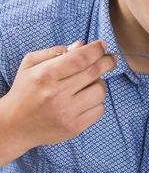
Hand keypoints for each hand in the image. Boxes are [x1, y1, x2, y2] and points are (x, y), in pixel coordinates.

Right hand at [2, 40, 116, 150]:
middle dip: (107, 62)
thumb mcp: (31, 64)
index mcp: (45, 75)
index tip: (103, 45)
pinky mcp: (75, 128)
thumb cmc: (25, 91)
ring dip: (99, 83)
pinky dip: (97, 102)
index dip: (96, 50)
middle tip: (110, 58)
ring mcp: (67, 113)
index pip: (79, 58)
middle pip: (94, 73)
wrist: (15, 126)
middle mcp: (57, 94)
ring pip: (100, 91)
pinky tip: (85, 100)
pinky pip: (99, 110)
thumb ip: (56, 51)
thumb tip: (81, 45)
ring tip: (88, 83)